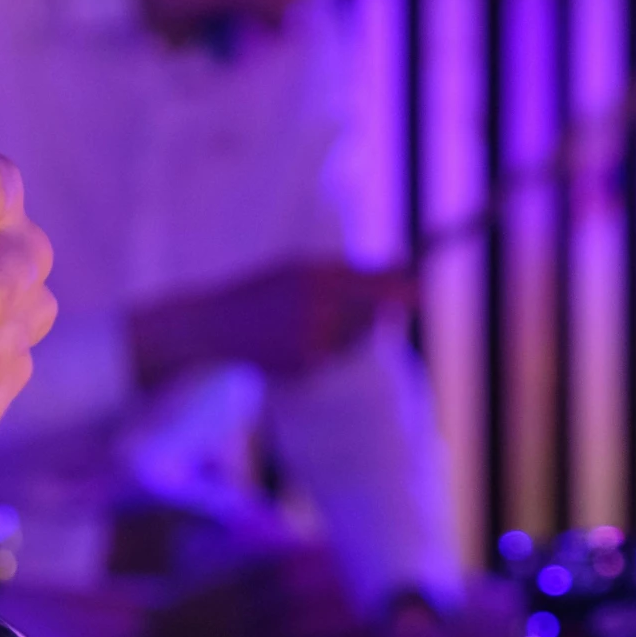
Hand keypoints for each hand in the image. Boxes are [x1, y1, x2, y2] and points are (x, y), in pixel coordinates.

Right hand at [129, 258, 411, 390]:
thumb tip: (402, 268)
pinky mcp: (304, 367)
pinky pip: (334, 358)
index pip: (369, 285)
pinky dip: (325, 350)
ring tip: (307, 321)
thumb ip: (345, 271)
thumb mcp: (295, 268)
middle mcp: (312, 309)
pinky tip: (294, 342)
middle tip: (361, 307)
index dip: (401, 289)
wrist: (210, 328)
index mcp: (310, 276)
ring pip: (354, 339)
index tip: (424, 290)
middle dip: (375, 312)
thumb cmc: (258, 290)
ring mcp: (308, 342)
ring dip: (346, 331)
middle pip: (371, 316)